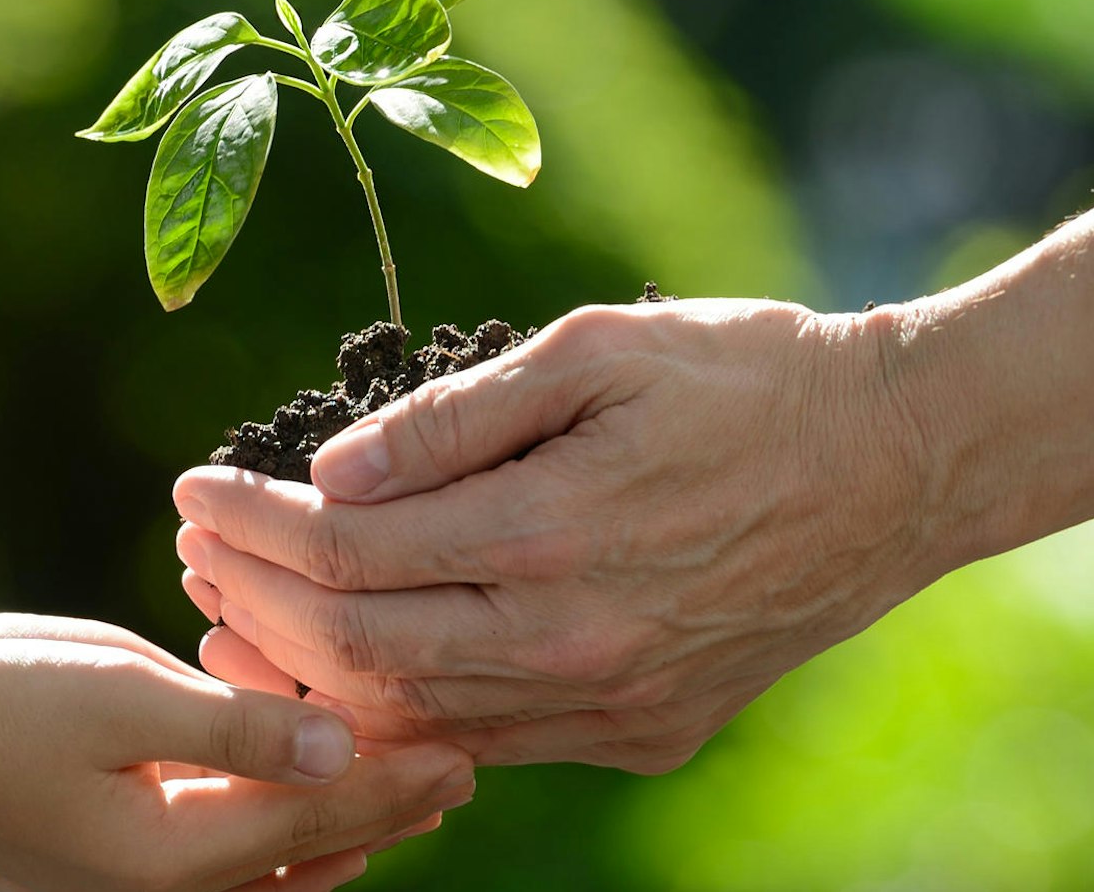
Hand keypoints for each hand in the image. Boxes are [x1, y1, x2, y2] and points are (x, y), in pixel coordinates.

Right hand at [0, 613, 473, 891]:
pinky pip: (225, 849)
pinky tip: (307, 783)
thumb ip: (237, 731)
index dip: (399, 782)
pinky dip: (279, 820)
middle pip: (311, 849)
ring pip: (275, 859)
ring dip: (341, 819)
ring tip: (408, 785)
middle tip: (463, 766)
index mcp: (177, 858)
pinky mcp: (114, 859)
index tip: (468, 752)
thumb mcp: (122, 700)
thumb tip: (342, 752)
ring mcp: (136, 881)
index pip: (322, 818)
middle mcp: (166, 888)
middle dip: (387, 809)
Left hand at [173, 298, 948, 772]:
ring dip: (312, 670)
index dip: (253, 524)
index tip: (193, 487)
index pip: (349, 549)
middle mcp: (575, 642)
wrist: (900, 463)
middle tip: (194, 550)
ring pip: (415, 717)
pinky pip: (492, 742)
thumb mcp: (603, 350)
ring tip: (241, 617)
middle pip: (359, 649)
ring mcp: (613, 704)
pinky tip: (360, 670)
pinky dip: (406, 712)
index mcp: (556, 531)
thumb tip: (333, 469)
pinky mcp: (646, 731)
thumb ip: (461, 416)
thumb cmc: (751, 379)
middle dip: (254, 600)